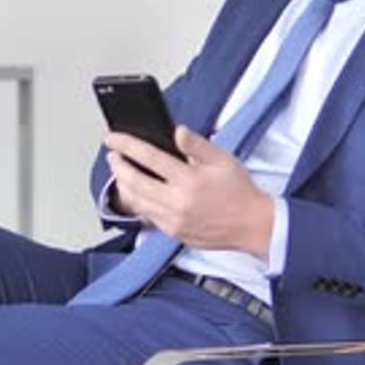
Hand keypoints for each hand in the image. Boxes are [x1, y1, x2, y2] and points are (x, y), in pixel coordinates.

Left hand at [104, 125, 274, 258]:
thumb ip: (197, 145)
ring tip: (121, 171)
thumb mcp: (223, 158)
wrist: (252, 225)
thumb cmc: (239, 190)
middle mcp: (178, 202)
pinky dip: (137, 201)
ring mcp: (174, 220)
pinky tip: (137, 192)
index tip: (113, 138)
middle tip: (112, 154)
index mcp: (190, 180)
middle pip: (135, 182)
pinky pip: (147, 216)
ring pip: (136, 201)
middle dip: (118, 166)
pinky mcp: (174, 232)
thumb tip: (177, 132)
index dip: (127, 145)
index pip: (149, 158)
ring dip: (123, 184)